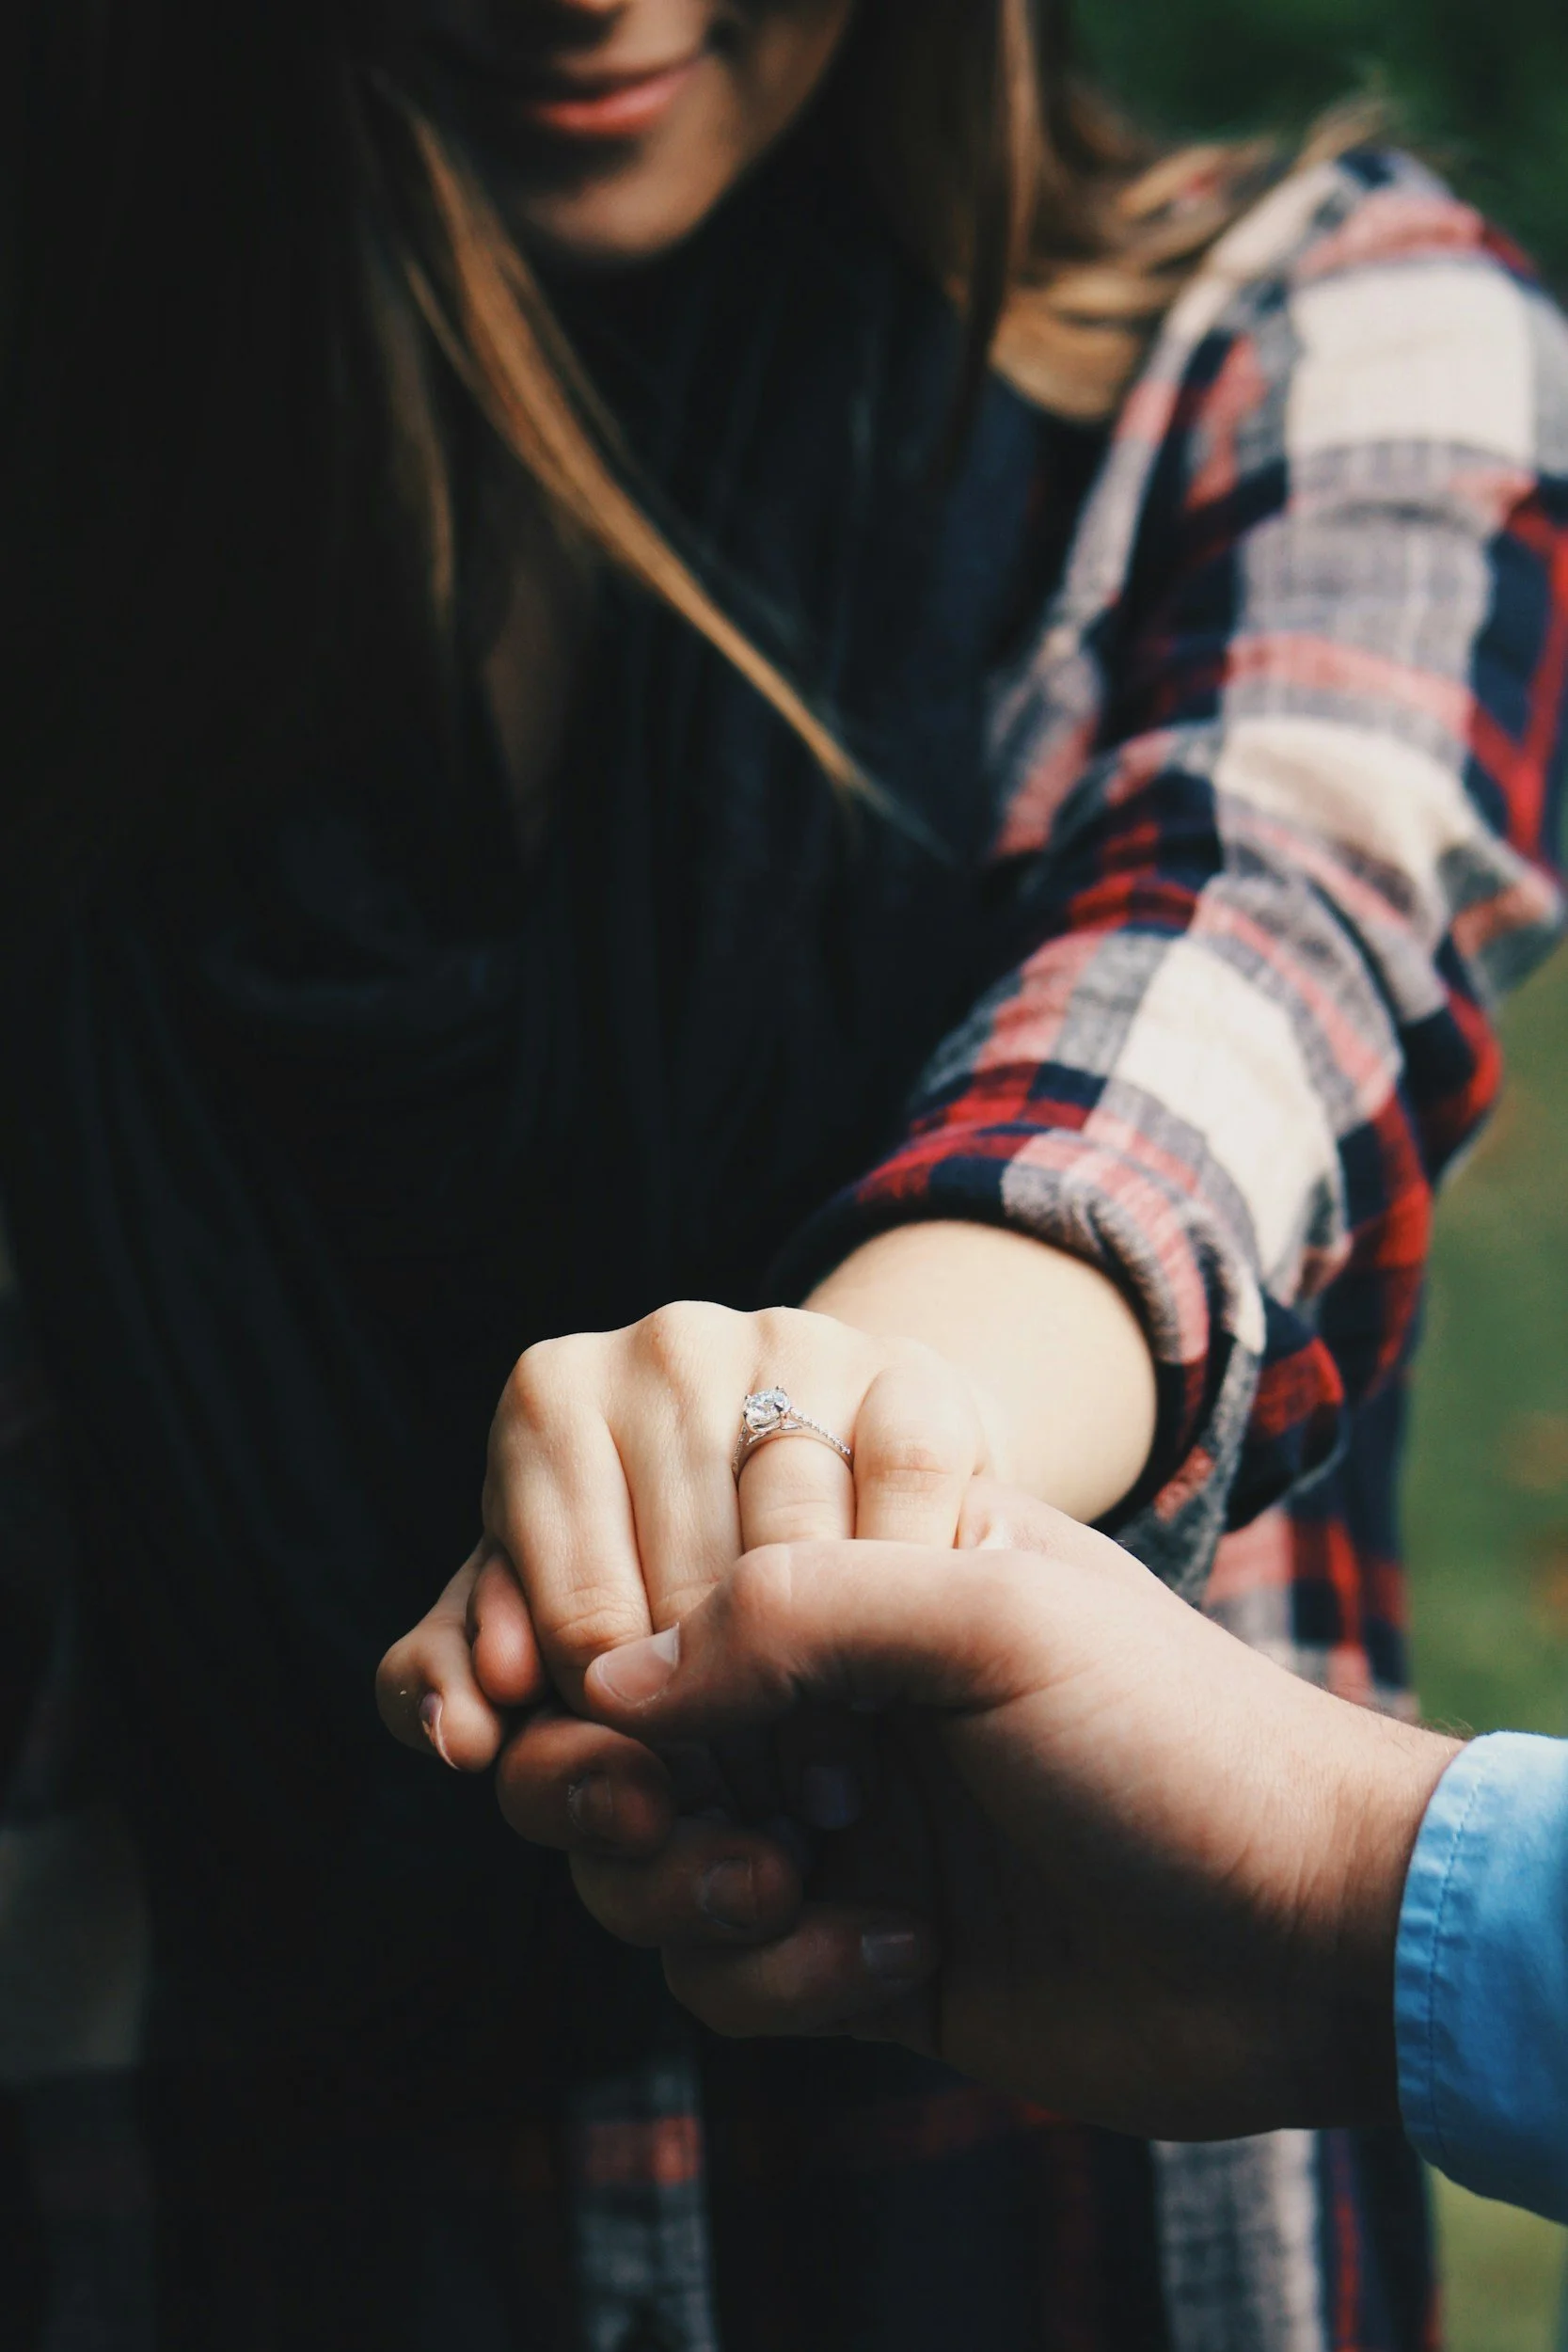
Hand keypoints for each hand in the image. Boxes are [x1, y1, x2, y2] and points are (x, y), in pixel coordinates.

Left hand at [376, 1300, 997, 1829]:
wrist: (833, 1468)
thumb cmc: (659, 1559)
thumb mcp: (545, 1613)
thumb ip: (461, 1679)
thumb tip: (465, 1735)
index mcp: (551, 1397)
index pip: (576, 1616)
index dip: (626, 1730)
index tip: (662, 1784)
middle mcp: (665, 1346)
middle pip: (688, 1588)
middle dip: (720, 1720)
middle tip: (749, 1805)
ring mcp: (796, 1344)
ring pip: (798, 1550)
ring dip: (822, 1681)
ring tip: (821, 1770)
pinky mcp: (915, 1372)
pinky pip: (905, 1503)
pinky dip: (903, 1603)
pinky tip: (892, 1669)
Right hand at [555, 1486, 1460, 2141]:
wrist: (1312, 1936)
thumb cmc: (1170, 1737)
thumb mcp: (989, 1615)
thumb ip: (791, 1610)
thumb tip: (613, 1678)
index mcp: (865, 1576)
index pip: (665, 1592)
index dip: (607, 1654)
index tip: (606, 1706)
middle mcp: (834, 1699)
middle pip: (622, 1739)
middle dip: (609, 1787)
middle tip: (650, 1815)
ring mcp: (841, 1829)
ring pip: (650, 1864)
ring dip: (687, 1888)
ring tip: (784, 1886)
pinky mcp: (855, 1955)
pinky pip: (726, 1973)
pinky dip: (778, 1976)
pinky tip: (901, 1957)